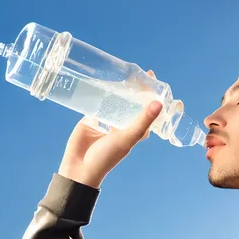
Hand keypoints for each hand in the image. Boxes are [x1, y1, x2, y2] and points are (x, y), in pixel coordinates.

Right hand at [58, 71, 161, 188]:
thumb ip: (142, 121)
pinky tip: (104, 78)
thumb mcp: (127, 138)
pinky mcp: (92, 116)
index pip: (150, 111)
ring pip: (117, 100)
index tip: (156, 81)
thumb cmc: (107, 157)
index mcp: (136, 130)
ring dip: (121, 88)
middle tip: (140, 72)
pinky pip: (99, 101)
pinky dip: (102, 91)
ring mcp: (108, 119)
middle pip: (134, 102)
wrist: (79, 167)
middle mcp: (124, 124)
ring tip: (124, 72)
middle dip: (138, 89)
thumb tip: (159, 103)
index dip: (155, 98)